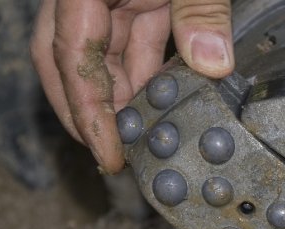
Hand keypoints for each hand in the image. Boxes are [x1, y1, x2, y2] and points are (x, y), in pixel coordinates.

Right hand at [31, 0, 233, 173]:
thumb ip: (199, 11)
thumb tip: (213, 65)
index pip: (71, 56)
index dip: (88, 111)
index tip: (108, 154)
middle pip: (73, 63)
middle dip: (91, 115)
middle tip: (115, 157)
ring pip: (109, 57)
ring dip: (129, 99)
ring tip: (151, 138)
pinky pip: (140, 41)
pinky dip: (153, 73)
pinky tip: (170, 102)